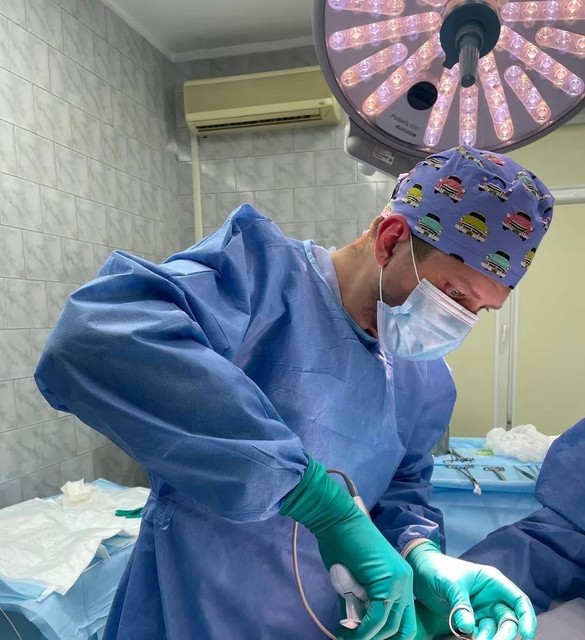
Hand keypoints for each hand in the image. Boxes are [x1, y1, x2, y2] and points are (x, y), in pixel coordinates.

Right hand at [280, 458, 416, 639]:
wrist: (336, 520)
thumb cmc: (340, 545)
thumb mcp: (354, 581)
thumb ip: (361, 604)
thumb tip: (356, 630)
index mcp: (401, 580)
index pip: (404, 621)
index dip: (387, 635)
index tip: (366, 638)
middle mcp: (406, 581)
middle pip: (401, 627)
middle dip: (378, 638)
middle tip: (355, 639)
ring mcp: (400, 580)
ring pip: (389, 625)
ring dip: (368, 636)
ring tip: (347, 635)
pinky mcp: (388, 580)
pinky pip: (378, 616)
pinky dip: (363, 630)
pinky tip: (349, 631)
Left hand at [405, 542, 536, 639]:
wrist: (418, 571)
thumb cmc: (437, 569)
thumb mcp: (450, 583)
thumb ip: (461, 605)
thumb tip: (469, 628)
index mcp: (492, 581)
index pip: (518, 600)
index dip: (527, 617)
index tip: (526, 635)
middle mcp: (491, 597)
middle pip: (508, 620)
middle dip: (504, 634)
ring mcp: (480, 609)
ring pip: (494, 630)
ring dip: (489, 638)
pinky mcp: (469, 619)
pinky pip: (479, 633)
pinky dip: (477, 639)